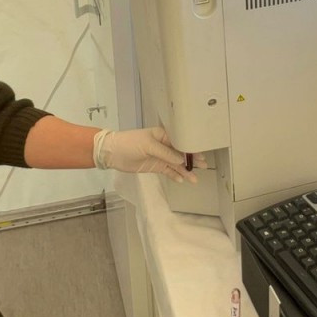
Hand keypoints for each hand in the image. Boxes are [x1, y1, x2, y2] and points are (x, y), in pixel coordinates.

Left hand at [92, 127, 208, 182]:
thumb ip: (166, 153)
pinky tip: (182, 180)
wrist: (112, 153)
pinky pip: (168, 171)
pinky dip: (175, 175)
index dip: (190, 148)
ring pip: (176, 165)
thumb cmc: (130, 143)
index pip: (180, 141)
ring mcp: (160, 157)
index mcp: (162, 135)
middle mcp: (163, 145)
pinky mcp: (155, 166)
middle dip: (191, 160)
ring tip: (195, 179)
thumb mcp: (148, 145)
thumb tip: (181, 160)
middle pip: (181, 153)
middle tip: (204, 166)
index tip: (200, 154)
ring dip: (185, 171)